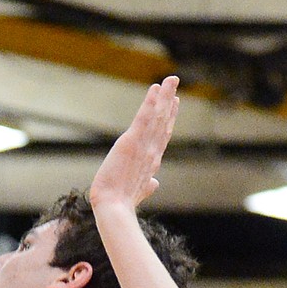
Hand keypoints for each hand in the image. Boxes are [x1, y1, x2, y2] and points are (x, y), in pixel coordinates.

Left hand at [89, 77, 179, 212]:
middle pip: (164, 121)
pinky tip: (155, 89)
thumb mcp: (138, 190)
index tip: (173, 103)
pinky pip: (144, 118)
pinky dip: (150, 103)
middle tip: (173, 83)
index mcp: (151, 160)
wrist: (113, 207)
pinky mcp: (131, 142)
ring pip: (157, 116)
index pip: (162, 134)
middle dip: (169, 101)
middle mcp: (151, 151)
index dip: (169, 117)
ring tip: (170, 80)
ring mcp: (143, 146)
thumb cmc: (121, 201)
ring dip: (164, 96)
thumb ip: (147, 184)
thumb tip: (155, 183)